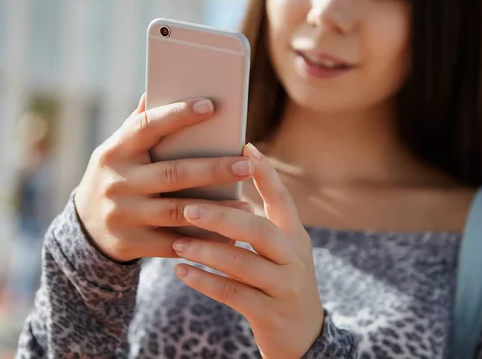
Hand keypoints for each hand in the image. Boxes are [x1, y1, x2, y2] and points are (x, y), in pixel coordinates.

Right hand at [74, 94, 254, 262]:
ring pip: (178, 212)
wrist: (85, 229)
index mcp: (115, 150)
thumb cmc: (116, 177)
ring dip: (217, 211)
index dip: (178, 115)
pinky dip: (204, 241)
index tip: (211, 106)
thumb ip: (139, 124)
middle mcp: (118, 182)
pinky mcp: (132, 243)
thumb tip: (157, 87)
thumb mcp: (117, 150)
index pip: (147, 126)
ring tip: (249, 207)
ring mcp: (124, 215)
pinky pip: (175, 243)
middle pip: (173, 174)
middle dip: (213, 170)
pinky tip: (230, 236)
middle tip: (247, 164)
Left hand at [171, 143, 324, 358]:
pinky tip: (181, 270)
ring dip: (206, 250)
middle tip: (188, 206)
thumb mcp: (282, 251)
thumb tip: (224, 190)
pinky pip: (232, 294)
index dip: (265, 173)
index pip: (282, 199)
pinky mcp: (270, 313)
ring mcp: (285, 287)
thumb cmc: (281, 281)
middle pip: (259, 229)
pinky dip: (204, 280)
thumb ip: (260, 223)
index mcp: (296, 236)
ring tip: (178, 241)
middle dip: (222, 217)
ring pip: (242, 262)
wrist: (303, 335)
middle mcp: (294, 257)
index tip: (244, 146)